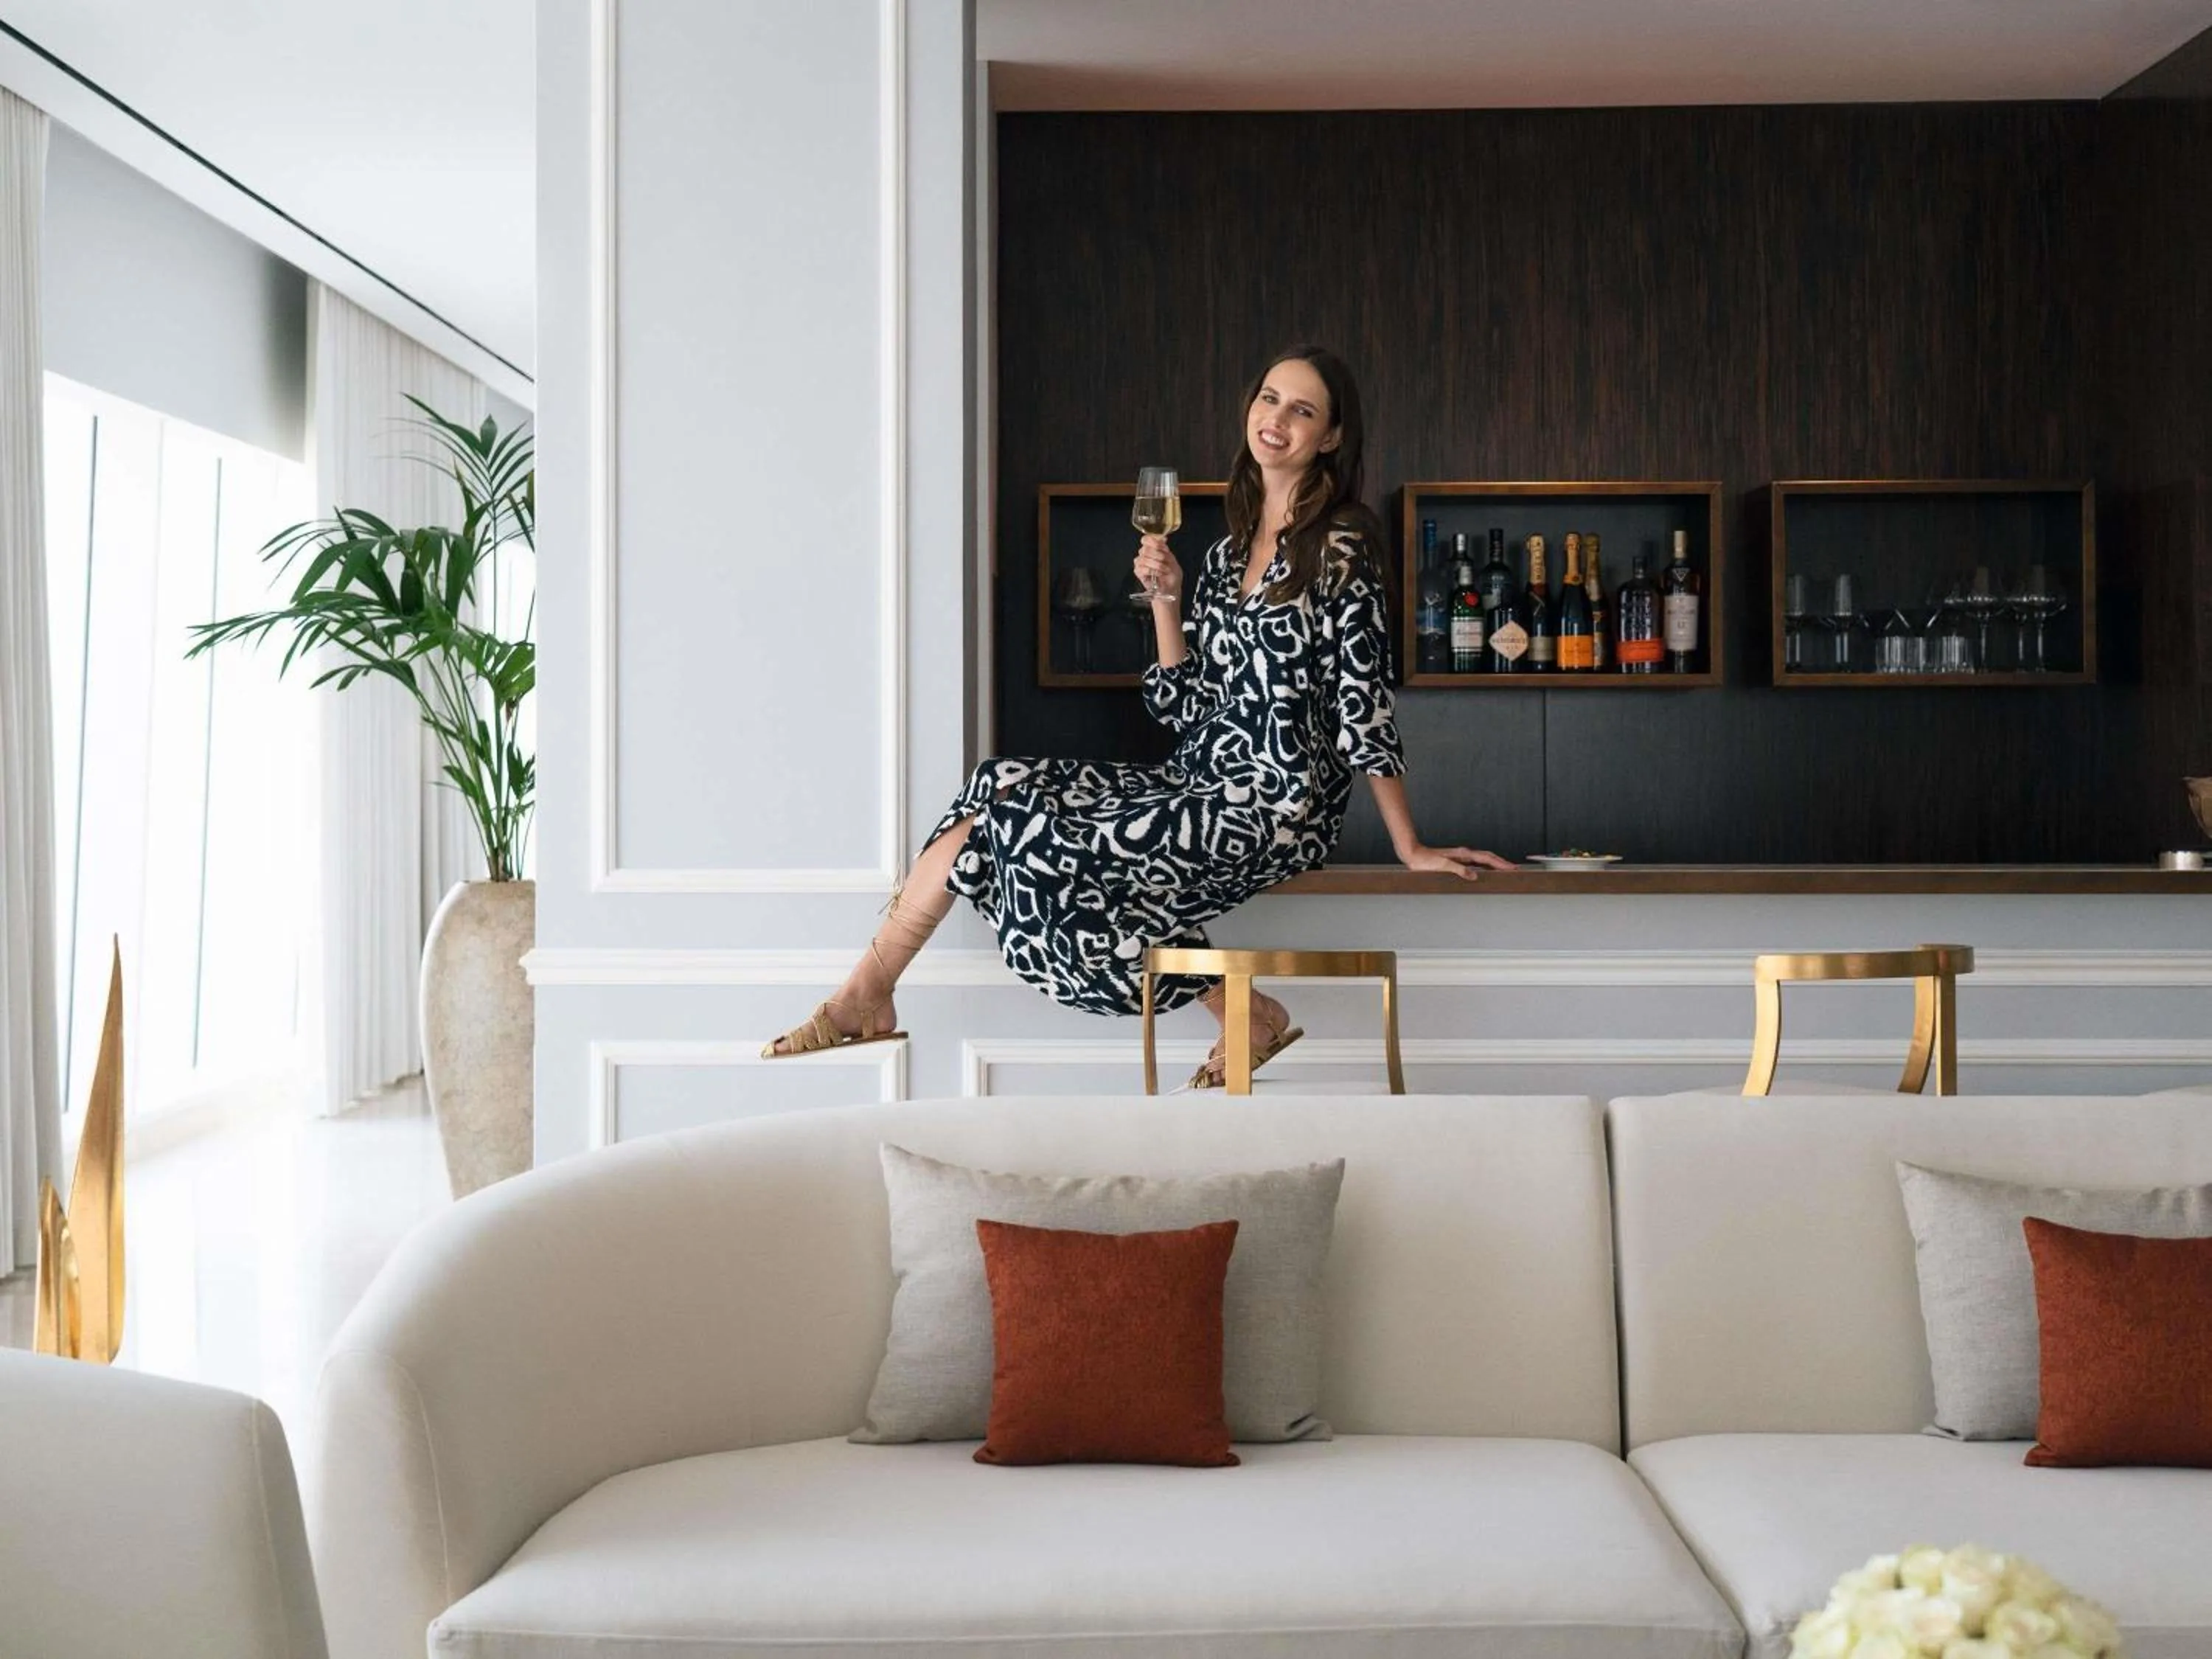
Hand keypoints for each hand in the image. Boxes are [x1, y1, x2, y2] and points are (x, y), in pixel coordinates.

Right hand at [1133, 534, 1181, 605]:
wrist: (1171, 588)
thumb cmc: (1172, 575)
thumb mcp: (1172, 560)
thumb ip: (1166, 550)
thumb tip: (1163, 539)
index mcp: (1153, 549)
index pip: (1146, 539)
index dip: (1154, 540)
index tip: (1164, 542)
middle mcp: (1145, 555)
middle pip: (1145, 548)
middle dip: (1157, 554)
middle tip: (1165, 560)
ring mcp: (1141, 563)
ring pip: (1143, 558)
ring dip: (1156, 564)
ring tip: (1164, 569)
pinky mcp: (1138, 572)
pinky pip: (1141, 569)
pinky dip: (1152, 571)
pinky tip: (1158, 574)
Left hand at [1397, 844, 1516, 880]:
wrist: (1413, 855)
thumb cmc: (1424, 862)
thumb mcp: (1442, 866)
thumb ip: (1458, 870)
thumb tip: (1474, 875)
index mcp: (1463, 855)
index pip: (1487, 859)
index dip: (1500, 863)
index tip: (1512, 868)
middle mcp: (1463, 854)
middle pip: (1488, 857)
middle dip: (1501, 863)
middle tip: (1514, 869)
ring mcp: (1460, 857)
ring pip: (1482, 860)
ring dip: (1494, 864)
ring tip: (1504, 869)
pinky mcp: (1456, 861)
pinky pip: (1475, 863)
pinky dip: (1484, 866)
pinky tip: (1484, 871)